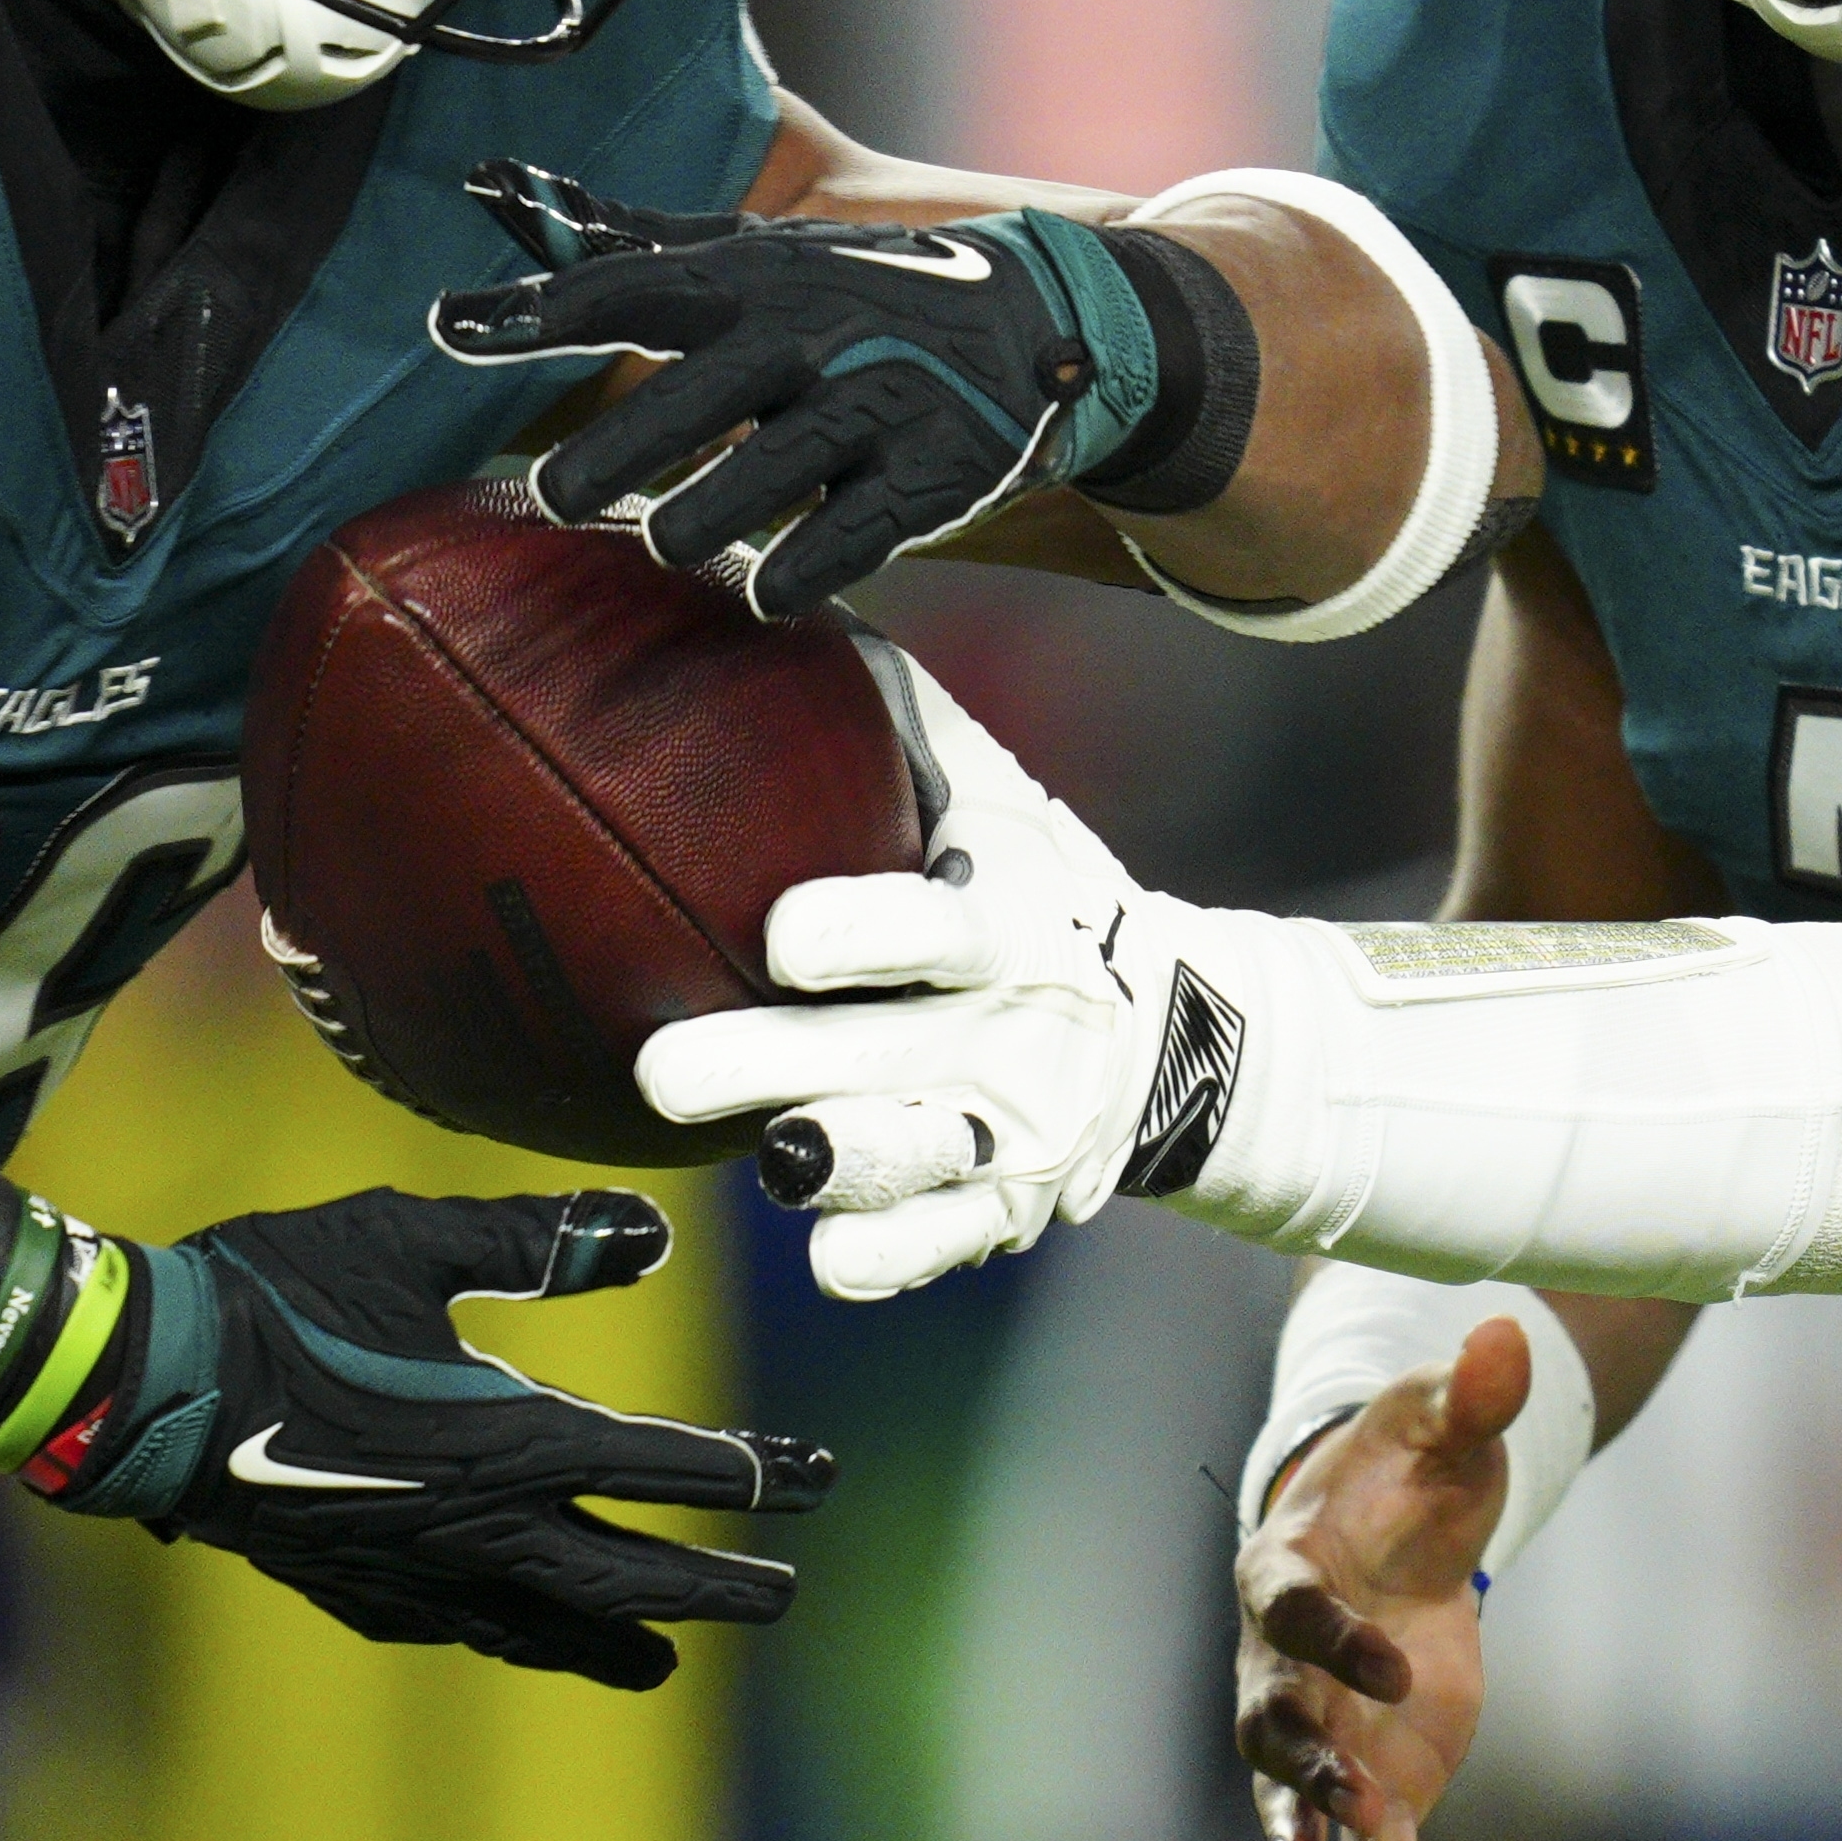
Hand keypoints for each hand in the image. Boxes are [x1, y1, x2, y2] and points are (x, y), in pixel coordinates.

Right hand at [32, 1184, 833, 1689]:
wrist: (137, 1386)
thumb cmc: (274, 1294)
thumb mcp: (409, 1237)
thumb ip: (535, 1239)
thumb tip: (649, 1240)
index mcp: (506, 1438)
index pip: (660, 1465)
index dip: (744, 1474)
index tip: (812, 1480)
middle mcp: (475, 1524)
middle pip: (624, 1571)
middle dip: (712, 1583)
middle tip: (783, 1596)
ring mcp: (411, 1570)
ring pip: (542, 1621)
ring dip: (615, 1636)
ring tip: (668, 1662)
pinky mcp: (351, 1587)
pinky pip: (457, 1629)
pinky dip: (509, 1639)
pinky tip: (515, 1639)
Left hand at [427, 161, 1161, 614]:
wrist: (1042, 322)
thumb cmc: (863, 289)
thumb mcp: (762, 248)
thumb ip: (633, 240)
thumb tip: (499, 191)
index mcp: (754, 276)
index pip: (628, 289)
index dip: (537, 312)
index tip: (451, 329)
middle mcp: (808, 336)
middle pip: (683, 403)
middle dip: (608, 457)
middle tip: (553, 498)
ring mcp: (873, 408)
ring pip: (755, 485)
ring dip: (695, 524)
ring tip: (668, 540)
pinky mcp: (930, 477)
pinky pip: (843, 544)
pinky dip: (792, 574)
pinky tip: (761, 590)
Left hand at [627, 651, 1277, 1297]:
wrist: (1178, 1034)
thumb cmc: (1036, 883)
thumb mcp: (993, 792)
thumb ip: (890, 709)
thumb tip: (750, 586)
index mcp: (1004, 921)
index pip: (933, 930)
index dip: (862, 933)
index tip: (782, 932)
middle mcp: (1008, 1033)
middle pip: (884, 1059)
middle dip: (771, 1067)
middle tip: (663, 1070)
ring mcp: (1007, 1131)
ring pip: (909, 1161)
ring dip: (835, 1167)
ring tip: (767, 1158)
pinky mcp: (1000, 1211)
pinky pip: (932, 1247)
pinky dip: (880, 1254)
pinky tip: (829, 1249)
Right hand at [1232, 1316, 1525, 1840]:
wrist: (1400, 1537)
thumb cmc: (1407, 1470)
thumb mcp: (1441, 1427)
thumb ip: (1469, 1395)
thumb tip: (1503, 1331)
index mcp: (1284, 1570)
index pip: (1289, 1611)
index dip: (1337, 1638)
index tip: (1405, 1660)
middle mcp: (1281, 1666)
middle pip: (1273, 1725)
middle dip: (1308, 1767)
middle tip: (1355, 1801)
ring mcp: (1322, 1733)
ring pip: (1301, 1802)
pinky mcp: (1374, 1782)